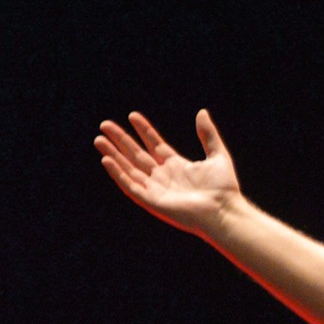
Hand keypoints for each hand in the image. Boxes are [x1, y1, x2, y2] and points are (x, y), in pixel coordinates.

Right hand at [95, 109, 243, 238]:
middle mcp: (163, 177)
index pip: (154, 145)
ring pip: (129, 168)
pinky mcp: (151, 202)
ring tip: (99, 140)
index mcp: (177, 166)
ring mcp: (156, 189)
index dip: (144, 130)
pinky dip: (118, 173)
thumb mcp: (217, 155)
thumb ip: (208, 135)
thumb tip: (202, 112)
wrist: (223, 211)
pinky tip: (107, 160)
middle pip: (136, 155)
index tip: (132, 115)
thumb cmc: (224, 189)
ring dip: (114, 154)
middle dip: (121, 140)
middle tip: (105, 125)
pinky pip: (130, 186)